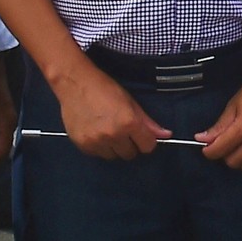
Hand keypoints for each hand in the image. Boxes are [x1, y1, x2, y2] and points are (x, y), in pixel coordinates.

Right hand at [54, 61, 169, 160]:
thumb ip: (147, 122)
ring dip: (114, 147)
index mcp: (129, 122)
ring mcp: (96, 142)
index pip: (147, 147)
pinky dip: (100, 147)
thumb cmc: (105, 88)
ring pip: (114, 156)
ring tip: (108, 130)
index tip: (141, 135)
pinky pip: (98, 155)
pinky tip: (96, 132)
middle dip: (130, 144)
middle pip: (130, 154)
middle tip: (123, 130)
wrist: (75, 83)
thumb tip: (166, 135)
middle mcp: (113, 135)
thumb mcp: (130, 101)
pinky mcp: (83, 145)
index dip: (146, 140)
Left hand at [196, 59, 241, 169]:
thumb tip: (204, 138)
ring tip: (240, 144)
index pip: (218, 150)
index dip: (208, 150)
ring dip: (240, 158)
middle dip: (224, 153)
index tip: (207, 146)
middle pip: (232, 162)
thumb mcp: (235, 103)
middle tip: (224, 142)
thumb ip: (220, 124)